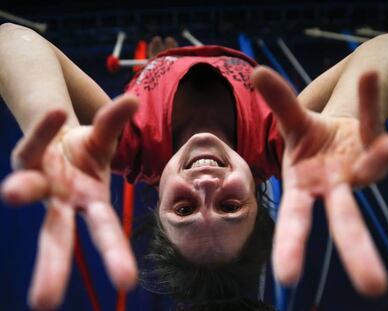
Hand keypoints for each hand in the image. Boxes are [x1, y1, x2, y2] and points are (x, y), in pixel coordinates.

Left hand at [1, 95, 138, 309]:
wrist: (59, 140)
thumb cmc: (87, 152)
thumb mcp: (105, 142)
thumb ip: (116, 123)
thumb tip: (133, 100)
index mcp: (91, 202)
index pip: (104, 233)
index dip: (115, 256)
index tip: (126, 283)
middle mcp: (63, 200)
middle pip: (58, 236)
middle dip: (53, 267)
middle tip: (44, 304)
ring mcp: (41, 181)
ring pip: (29, 192)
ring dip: (23, 192)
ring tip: (14, 192)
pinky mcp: (25, 158)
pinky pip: (35, 142)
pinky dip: (47, 129)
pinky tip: (59, 114)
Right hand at [252, 66, 387, 295]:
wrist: (336, 135)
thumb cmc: (309, 143)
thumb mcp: (291, 125)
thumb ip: (278, 100)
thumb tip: (257, 70)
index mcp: (303, 188)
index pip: (296, 220)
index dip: (291, 247)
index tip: (286, 279)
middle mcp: (334, 186)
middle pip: (345, 219)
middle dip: (357, 250)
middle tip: (374, 288)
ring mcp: (358, 169)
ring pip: (373, 169)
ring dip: (382, 157)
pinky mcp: (375, 144)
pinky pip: (372, 121)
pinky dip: (369, 101)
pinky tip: (368, 78)